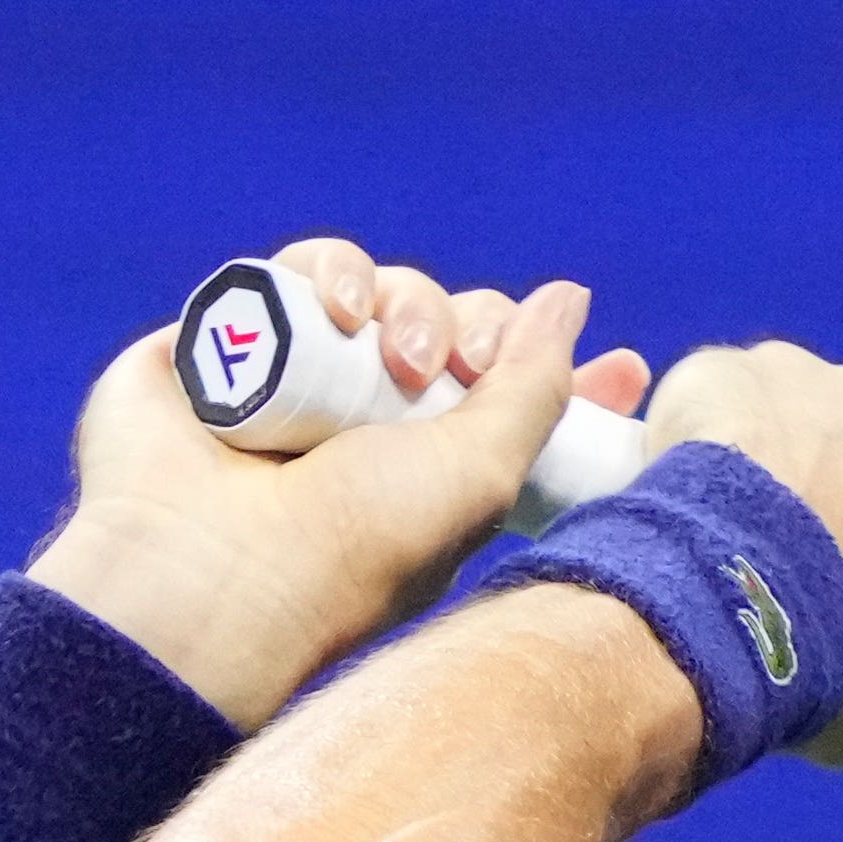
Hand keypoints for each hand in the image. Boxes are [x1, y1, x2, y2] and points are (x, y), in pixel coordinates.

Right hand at [30, 239, 653, 728]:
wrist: (215, 570)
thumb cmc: (356, 547)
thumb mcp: (481, 475)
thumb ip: (536, 387)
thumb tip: (569, 301)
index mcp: (428, 476)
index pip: (506, 400)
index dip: (559, 374)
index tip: (627, 368)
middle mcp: (360, 429)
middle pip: (445, 327)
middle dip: (470, 327)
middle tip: (457, 366)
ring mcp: (290, 385)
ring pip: (373, 292)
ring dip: (403, 300)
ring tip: (386, 348)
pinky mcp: (221, 344)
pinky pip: (290, 272)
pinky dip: (325, 271)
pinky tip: (335, 310)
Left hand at [642, 342, 842, 764]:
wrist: (734, 613)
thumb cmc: (823, 668)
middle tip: (789, 539)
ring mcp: (830, 382)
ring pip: (803, 403)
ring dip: (776, 443)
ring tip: (727, 515)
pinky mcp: (744, 366)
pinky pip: (725, 388)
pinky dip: (705, 422)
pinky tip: (681, 479)